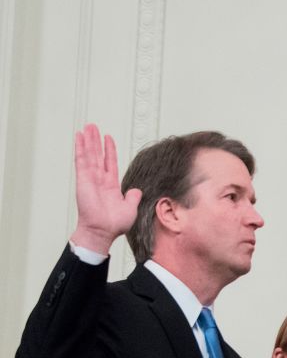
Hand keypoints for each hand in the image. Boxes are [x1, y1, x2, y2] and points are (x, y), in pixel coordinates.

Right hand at [71, 124, 141, 253]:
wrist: (103, 231)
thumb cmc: (114, 224)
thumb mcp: (130, 208)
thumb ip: (133, 198)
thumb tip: (136, 191)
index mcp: (111, 185)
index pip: (110, 163)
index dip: (109, 150)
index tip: (108, 138)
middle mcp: (100, 180)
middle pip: (97, 155)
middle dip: (95, 140)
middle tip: (93, 127)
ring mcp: (91, 178)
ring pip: (89, 154)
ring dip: (88, 140)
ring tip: (87, 127)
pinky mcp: (83, 179)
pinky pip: (82, 160)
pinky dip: (80, 148)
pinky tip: (79, 137)